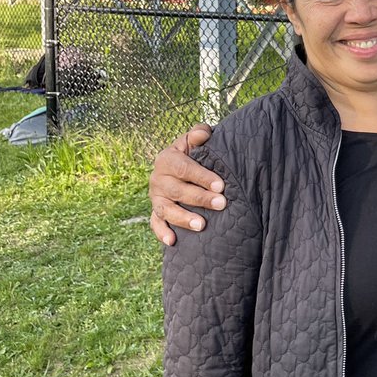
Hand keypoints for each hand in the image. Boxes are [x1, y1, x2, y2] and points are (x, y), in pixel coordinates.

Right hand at [149, 124, 220, 245]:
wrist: (178, 166)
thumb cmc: (192, 153)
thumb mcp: (193, 140)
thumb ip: (198, 134)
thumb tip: (203, 134)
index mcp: (167, 159)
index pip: (184, 169)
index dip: (202, 177)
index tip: (220, 185)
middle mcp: (158, 179)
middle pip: (178, 191)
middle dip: (200, 198)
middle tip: (221, 203)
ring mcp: (156, 197)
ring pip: (166, 209)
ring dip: (183, 218)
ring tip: (201, 225)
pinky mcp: (156, 211)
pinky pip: (156, 223)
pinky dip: (162, 233)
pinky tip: (172, 242)